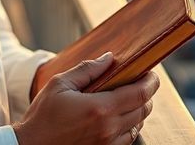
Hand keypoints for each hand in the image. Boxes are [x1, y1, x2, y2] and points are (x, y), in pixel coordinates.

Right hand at [13, 52, 159, 144]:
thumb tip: (109, 58)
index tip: (151, 74)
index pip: (139, 94)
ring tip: (127, 98)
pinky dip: (128, 126)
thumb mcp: (60, 84)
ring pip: (138, 126)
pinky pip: (127, 140)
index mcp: (100, 108)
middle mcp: (109, 129)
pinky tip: (116, 117)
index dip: (150, 82)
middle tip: (139, 82)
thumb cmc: (42, 115)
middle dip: (146, 94)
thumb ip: (87, 69)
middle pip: (143, 110)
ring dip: (137, 111)